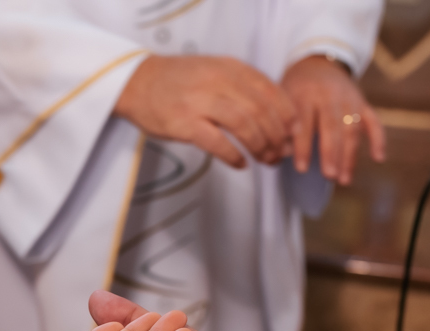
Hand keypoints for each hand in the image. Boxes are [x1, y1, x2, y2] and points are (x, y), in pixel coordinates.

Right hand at [115, 54, 297, 168]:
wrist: (137, 82)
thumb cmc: (178, 82)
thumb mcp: (215, 71)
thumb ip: (242, 86)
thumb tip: (274, 115)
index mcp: (230, 68)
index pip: (270, 91)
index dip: (287, 115)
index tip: (292, 133)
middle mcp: (219, 82)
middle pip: (261, 111)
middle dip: (276, 137)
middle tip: (280, 154)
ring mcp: (201, 102)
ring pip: (244, 126)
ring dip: (260, 147)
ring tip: (265, 160)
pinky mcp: (185, 124)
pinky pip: (218, 143)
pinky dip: (234, 156)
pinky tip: (241, 164)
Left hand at [281, 55, 385, 184]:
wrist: (317, 63)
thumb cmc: (294, 90)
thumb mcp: (282, 100)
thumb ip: (281, 126)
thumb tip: (276, 157)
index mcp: (305, 93)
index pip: (305, 122)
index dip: (303, 146)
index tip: (301, 169)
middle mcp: (329, 93)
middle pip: (332, 125)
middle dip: (331, 152)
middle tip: (329, 176)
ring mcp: (349, 98)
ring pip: (352, 128)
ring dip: (350, 155)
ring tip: (344, 180)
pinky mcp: (363, 102)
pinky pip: (374, 121)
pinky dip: (378, 139)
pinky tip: (379, 158)